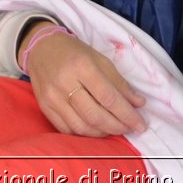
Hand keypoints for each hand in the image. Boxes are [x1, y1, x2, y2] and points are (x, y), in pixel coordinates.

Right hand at [21, 28, 145, 137]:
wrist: (41, 48)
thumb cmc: (75, 52)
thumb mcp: (100, 60)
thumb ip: (119, 83)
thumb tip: (139, 104)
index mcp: (82, 66)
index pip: (108, 98)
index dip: (127, 114)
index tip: (141, 124)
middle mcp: (65, 83)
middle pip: (95, 115)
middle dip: (117, 127)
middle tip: (130, 129)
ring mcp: (52, 97)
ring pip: (82, 127)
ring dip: (103, 133)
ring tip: (115, 129)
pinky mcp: (44, 107)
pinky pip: (67, 130)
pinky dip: (85, 134)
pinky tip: (96, 130)